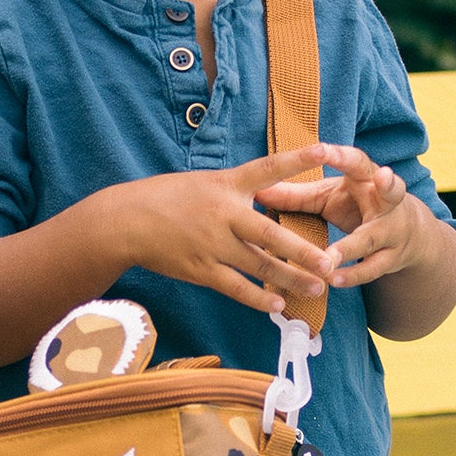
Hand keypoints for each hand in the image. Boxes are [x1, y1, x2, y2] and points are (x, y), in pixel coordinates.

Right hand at [103, 145, 338, 314]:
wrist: (125, 221)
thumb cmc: (166, 198)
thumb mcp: (203, 183)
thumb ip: (236, 191)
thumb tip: (266, 194)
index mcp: (227, 185)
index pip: (268, 169)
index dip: (297, 159)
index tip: (325, 150)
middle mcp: (223, 214)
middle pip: (270, 235)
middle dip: (303, 251)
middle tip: (330, 263)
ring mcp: (212, 245)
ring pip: (258, 266)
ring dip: (290, 280)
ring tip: (317, 289)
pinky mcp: (200, 269)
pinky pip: (235, 287)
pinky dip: (258, 298)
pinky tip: (278, 305)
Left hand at [253, 143, 420, 289]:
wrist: (407, 235)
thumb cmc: (357, 206)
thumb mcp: (329, 196)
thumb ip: (296, 195)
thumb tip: (255, 191)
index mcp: (368, 178)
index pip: (357, 161)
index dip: (341, 156)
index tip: (323, 149)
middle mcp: (387, 202)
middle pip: (392, 190)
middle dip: (389, 184)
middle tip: (383, 177)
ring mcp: (393, 230)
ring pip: (374, 237)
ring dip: (351, 248)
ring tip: (328, 259)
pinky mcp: (393, 257)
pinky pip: (374, 268)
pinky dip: (353, 275)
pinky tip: (333, 280)